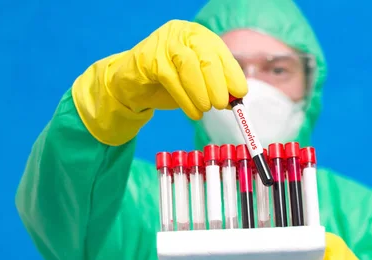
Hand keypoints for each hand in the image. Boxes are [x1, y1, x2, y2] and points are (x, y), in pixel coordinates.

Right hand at [72, 20, 247, 145]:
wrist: (132, 84)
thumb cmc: (168, 82)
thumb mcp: (196, 83)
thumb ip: (215, 87)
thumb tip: (234, 100)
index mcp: (197, 35)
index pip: (219, 51)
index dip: (232, 73)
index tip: (240, 92)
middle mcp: (181, 34)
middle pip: (206, 56)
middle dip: (217, 83)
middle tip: (223, 104)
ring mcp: (163, 43)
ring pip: (189, 65)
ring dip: (201, 91)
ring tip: (207, 109)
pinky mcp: (149, 59)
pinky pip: (172, 79)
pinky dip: (186, 99)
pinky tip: (194, 113)